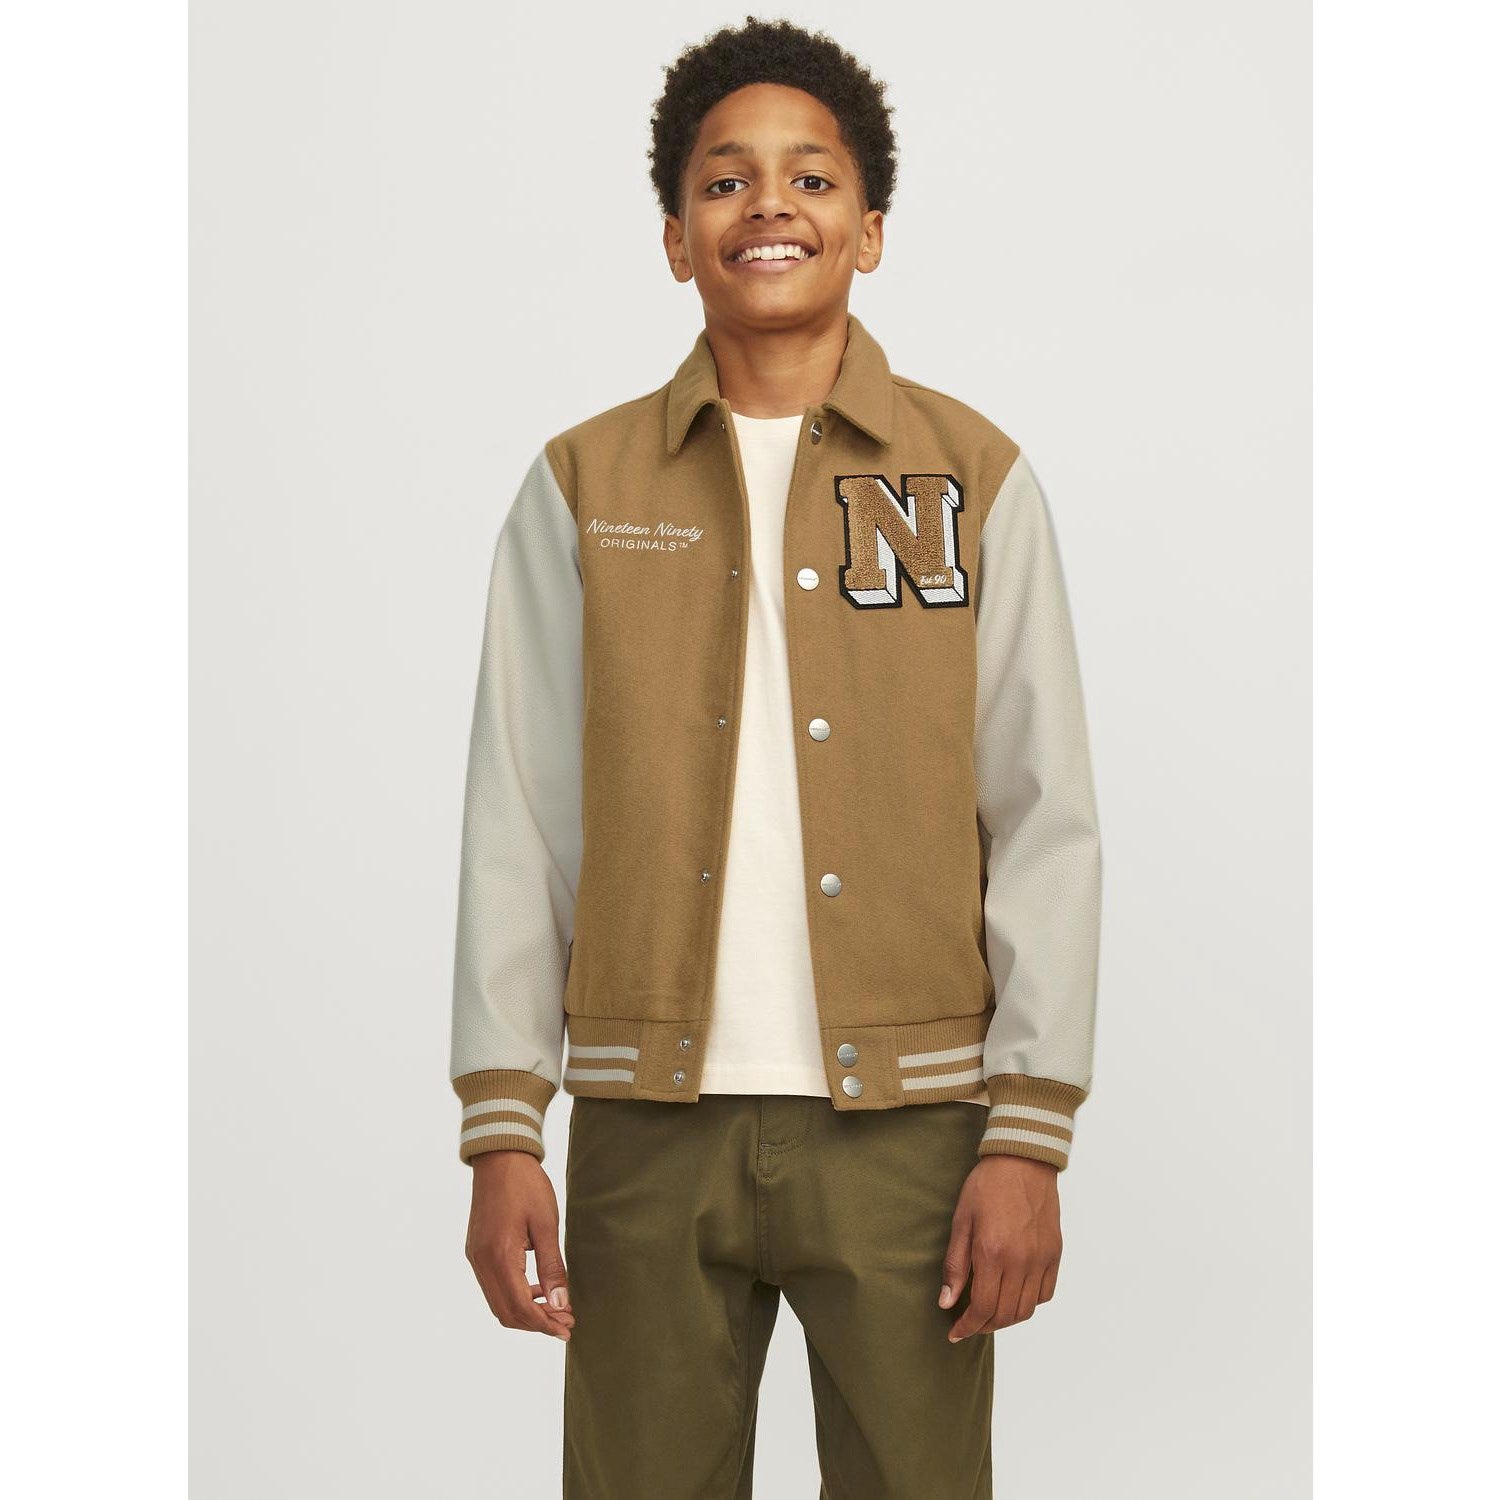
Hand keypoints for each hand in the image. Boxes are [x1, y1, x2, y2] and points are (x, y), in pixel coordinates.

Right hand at [464, 1150, 574, 1340]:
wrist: (499, 1156)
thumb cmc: (525, 1185)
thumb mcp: (546, 1224)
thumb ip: (552, 1267)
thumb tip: (560, 1303)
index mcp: (499, 1256)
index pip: (519, 1308)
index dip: (544, 1324)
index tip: (567, 1328)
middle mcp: (481, 1262)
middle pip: (506, 1312)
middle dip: (536, 1323)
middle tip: (565, 1321)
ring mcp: (475, 1257)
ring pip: (498, 1302)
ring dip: (525, 1311)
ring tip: (555, 1307)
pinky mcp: (476, 1250)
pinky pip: (493, 1286)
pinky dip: (514, 1295)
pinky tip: (536, 1289)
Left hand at [939, 1155, 1061, 1339]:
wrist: (1023, 1159)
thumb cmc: (987, 1185)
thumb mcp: (961, 1220)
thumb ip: (955, 1265)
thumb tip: (947, 1302)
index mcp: (993, 1252)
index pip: (983, 1308)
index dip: (968, 1326)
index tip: (955, 1332)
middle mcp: (1021, 1261)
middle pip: (1005, 1315)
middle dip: (984, 1326)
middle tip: (969, 1325)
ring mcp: (1042, 1258)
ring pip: (1027, 1309)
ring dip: (1006, 1319)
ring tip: (989, 1314)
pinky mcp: (1055, 1253)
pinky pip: (1045, 1293)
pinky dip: (1029, 1303)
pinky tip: (1013, 1295)